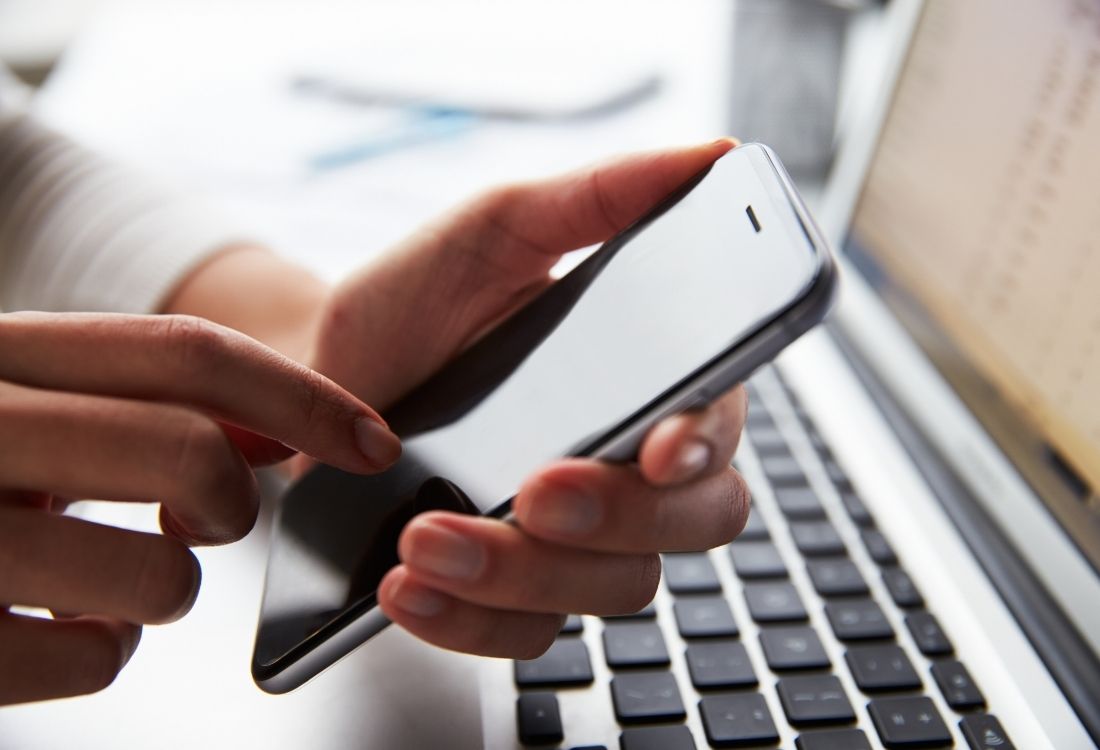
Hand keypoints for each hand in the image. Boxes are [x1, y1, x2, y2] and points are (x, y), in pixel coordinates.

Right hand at [0, 313, 400, 703]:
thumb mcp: (21, 406)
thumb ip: (138, 401)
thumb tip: (273, 422)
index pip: (184, 352)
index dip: (302, 395)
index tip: (373, 441)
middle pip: (189, 452)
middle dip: (232, 501)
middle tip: (206, 518)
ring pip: (159, 576)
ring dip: (162, 589)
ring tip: (101, 577)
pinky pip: (94, 661)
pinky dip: (101, 652)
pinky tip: (52, 625)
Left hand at [308, 139, 749, 655]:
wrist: (321, 377)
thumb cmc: (416, 300)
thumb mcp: (497, 228)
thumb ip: (600, 197)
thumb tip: (711, 158)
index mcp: (646, 381)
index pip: (718, 427)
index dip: (706, 443)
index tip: (660, 445)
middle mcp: (627, 468)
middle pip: (687, 527)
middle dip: (614, 517)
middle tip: (533, 488)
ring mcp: (574, 540)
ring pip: (611, 592)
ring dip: (521, 575)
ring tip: (424, 538)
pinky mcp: (514, 592)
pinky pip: (528, 640)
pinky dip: (471, 625)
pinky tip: (408, 589)